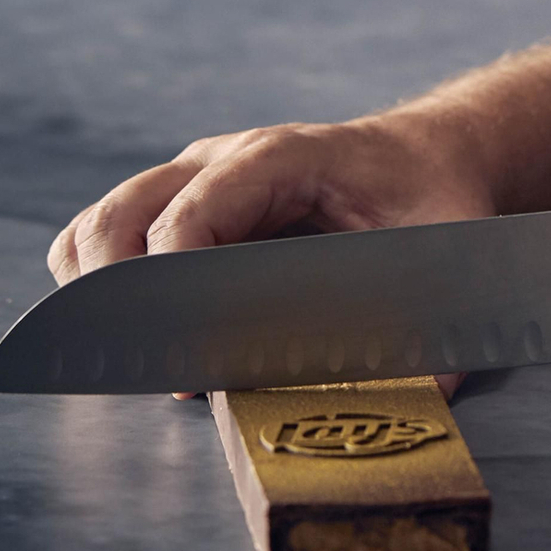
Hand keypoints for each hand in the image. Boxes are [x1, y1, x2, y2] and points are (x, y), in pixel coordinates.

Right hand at [48, 105, 495, 397]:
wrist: (424, 155)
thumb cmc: (430, 197)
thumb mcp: (450, 245)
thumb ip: (437, 313)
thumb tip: (428, 394)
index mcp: (280, 158)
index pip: (189, 216)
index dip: (171, 289)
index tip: (181, 360)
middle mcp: (221, 160)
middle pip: (122, 215)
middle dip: (117, 295)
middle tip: (150, 369)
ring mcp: (194, 179)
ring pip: (101, 224)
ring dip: (100, 292)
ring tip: (140, 359)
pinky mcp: (183, 204)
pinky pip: (110, 234)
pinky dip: (103, 283)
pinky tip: (143, 335)